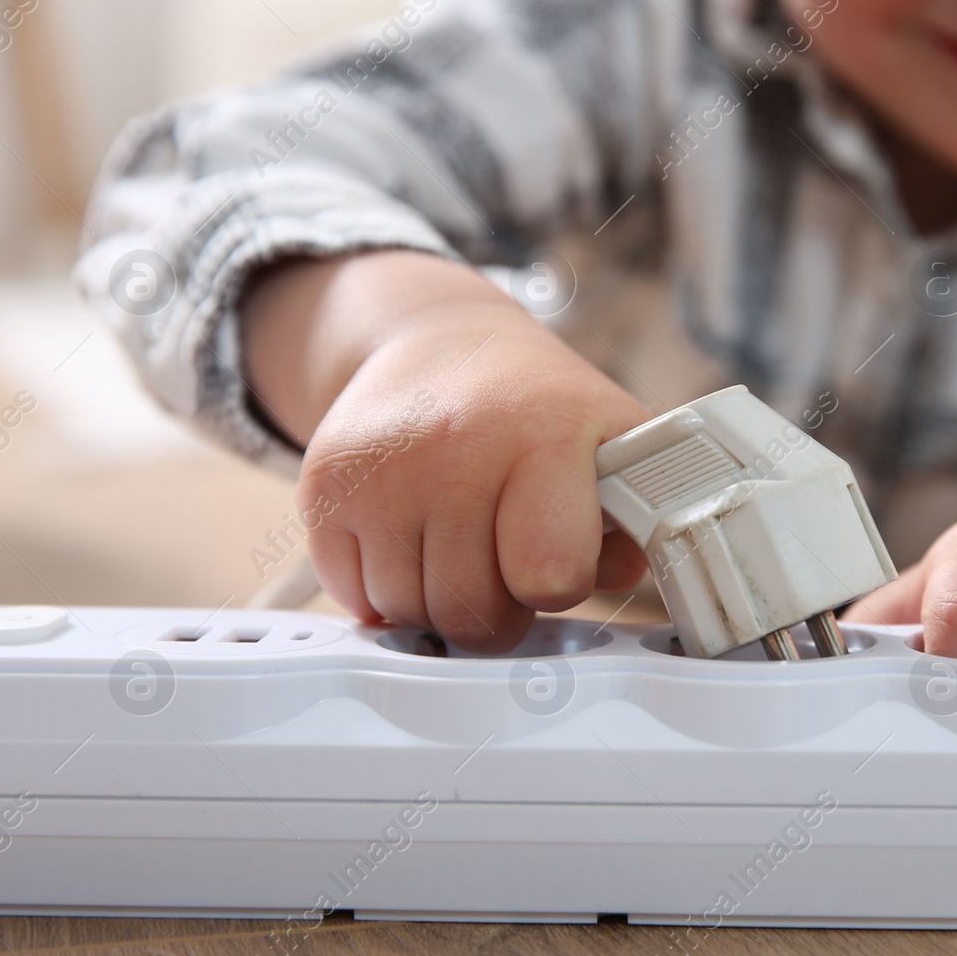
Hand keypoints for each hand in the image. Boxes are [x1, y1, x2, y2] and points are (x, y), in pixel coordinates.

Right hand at [243, 250, 649, 650]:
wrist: (440, 344)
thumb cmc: (537, 409)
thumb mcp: (610, 443)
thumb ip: (633, 519)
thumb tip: (622, 577)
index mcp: (545, 434)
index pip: (549, 572)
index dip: (559, 583)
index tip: (561, 558)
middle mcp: (455, 447)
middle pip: (472, 610)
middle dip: (499, 609)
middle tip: (508, 567)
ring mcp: (381, 470)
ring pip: (410, 611)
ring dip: (440, 602)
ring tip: (463, 547)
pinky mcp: (322, 487)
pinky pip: (355, 598)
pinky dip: (385, 590)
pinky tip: (414, 542)